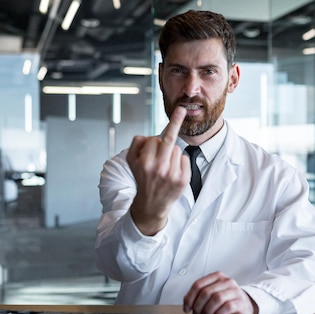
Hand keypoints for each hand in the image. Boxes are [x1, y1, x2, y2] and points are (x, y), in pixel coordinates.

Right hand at [126, 106, 190, 234]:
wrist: (151, 204)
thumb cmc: (142, 178)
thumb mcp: (131, 161)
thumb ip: (136, 144)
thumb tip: (148, 134)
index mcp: (144, 162)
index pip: (154, 139)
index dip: (156, 139)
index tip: (179, 111)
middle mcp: (158, 168)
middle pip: (168, 139)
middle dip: (175, 122)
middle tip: (182, 109)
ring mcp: (172, 174)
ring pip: (176, 149)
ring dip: (171, 154)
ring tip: (164, 167)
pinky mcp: (183, 180)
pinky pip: (184, 158)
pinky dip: (179, 162)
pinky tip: (172, 172)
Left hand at [183, 271, 258, 313]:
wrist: (246, 305)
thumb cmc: (228, 299)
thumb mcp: (214, 293)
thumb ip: (201, 294)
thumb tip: (187, 302)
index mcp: (217, 276)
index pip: (198, 284)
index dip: (190, 297)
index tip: (187, 307)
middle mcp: (226, 281)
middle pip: (206, 292)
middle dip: (198, 306)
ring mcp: (234, 291)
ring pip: (216, 298)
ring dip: (208, 311)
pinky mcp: (240, 302)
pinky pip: (227, 307)